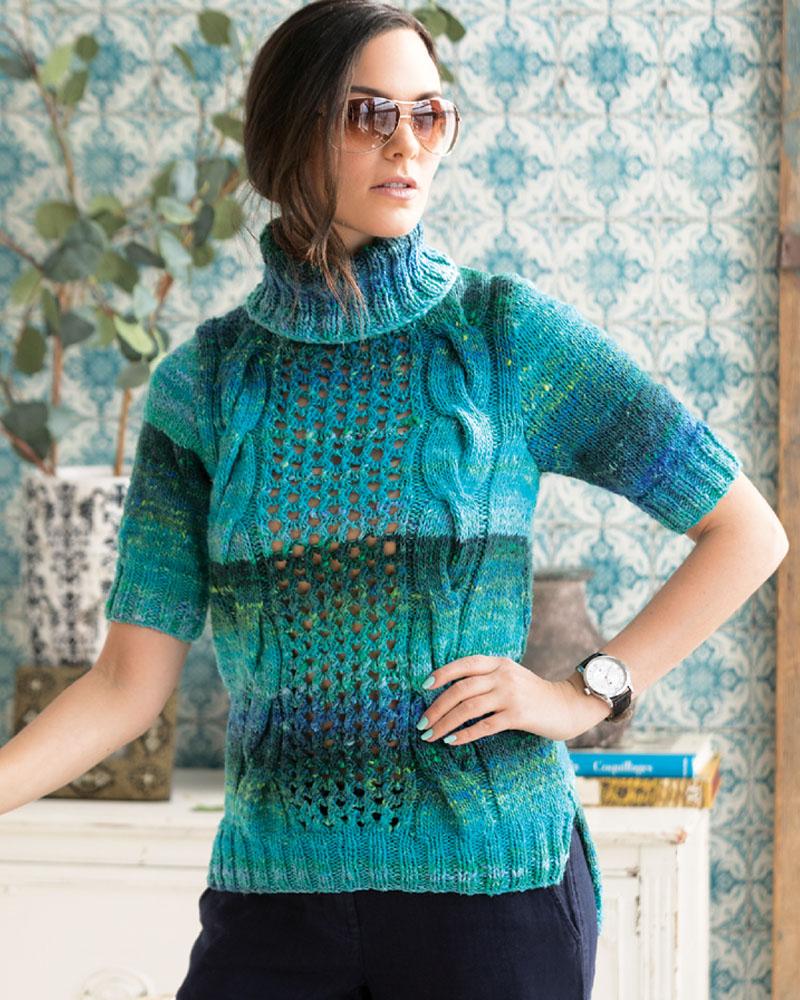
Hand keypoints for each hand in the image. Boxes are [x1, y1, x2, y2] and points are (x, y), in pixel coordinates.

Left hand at [415, 655, 608, 745]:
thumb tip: (453, 691)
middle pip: (460, 689)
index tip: (424, 686)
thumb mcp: (511, 676)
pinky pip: (484, 726)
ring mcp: (510, 695)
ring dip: (445, 723)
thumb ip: (488, 677)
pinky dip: (465, 734)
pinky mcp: (518, 715)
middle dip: (437, 707)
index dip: (442, 673)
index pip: (464, 664)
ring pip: (468, 708)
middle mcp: (502, 675)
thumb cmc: (534, 694)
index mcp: (498, 663)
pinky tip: (452, 741)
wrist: (568, 705)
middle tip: (422, 723)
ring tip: (430, 735)